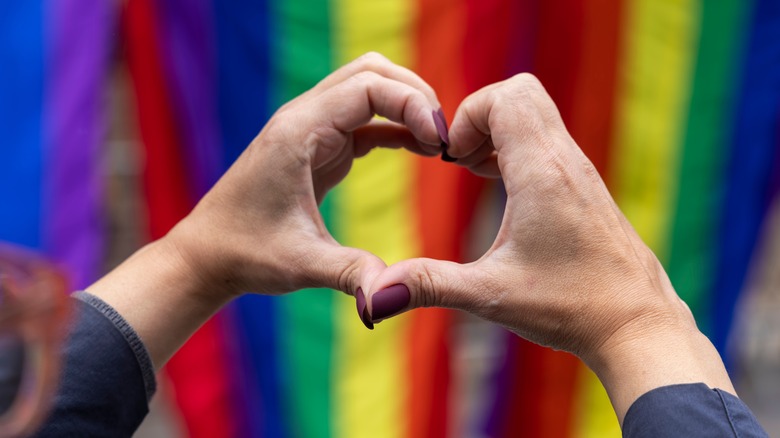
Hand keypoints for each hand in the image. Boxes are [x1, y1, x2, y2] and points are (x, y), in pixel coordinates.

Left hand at [169, 52, 442, 297]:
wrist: (208, 254)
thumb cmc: (246, 253)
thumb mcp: (301, 265)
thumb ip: (349, 273)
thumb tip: (386, 300)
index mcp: (299, 131)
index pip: (368, 86)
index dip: (412, 104)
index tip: (439, 144)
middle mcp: (305, 118)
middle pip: (372, 72)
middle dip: (414, 94)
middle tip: (444, 137)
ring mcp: (312, 128)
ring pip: (369, 87)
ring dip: (406, 105)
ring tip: (437, 143)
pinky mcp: (319, 146)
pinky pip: (366, 119)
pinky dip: (396, 125)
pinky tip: (420, 148)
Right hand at [363, 73, 733, 421]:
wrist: (637, 325)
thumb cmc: (570, 308)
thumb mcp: (489, 295)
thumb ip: (428, 285)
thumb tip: (373, 296)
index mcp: (542, 174)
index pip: (507, 96)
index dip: (468, 115)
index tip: (450, 159)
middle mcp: (565, 161)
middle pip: (522, 92)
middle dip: (480, 115)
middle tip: (460, 160)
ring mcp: (579, 172)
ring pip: (537, 114)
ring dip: (498, 132)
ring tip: (474, 172)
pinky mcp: (584, 186)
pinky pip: (547, 140)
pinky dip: (516, 149)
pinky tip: (501, 190)